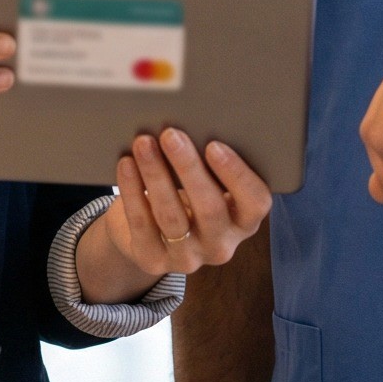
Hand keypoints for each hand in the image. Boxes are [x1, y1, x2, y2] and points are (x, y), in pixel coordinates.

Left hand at [76, 129, 271, 303]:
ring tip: (143, 143)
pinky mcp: (154, 261)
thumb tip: (195, 121)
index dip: (237, 175)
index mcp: (244, 220)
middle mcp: (222, 245)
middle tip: (171, 134)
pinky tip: (127, 164)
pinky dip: (133, 191)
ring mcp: (188, 258)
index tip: (214, 145)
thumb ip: (210, 161)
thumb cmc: (187, 190)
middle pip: (210, 209)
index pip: (255, 202)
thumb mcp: (206, 180)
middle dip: (189, 168)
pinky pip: (142, 224)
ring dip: (156, 175)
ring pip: (172, 216)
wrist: (149, 230)